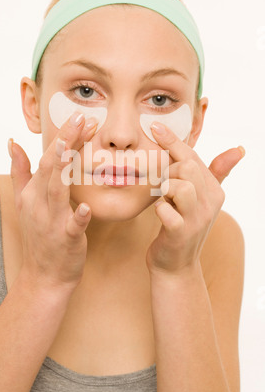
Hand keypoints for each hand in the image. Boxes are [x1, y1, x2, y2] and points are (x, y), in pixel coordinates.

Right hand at [9, 113, 97, 289]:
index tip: (78, 117)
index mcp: (32, 193)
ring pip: (57, 190)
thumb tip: (13, 143)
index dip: (62, 138)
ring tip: (72, 145)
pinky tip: (85, 208)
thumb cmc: (38, 236)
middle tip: (81, 118)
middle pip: (51, 168)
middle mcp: (39, 204)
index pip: (47, 159)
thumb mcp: (23, 202)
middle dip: (65, 142)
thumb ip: (20, 172)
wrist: (44, 276)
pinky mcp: (66, 240)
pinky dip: (78, 218)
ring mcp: (52, 222)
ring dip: (64, 168)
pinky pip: (72, 228)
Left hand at [146, 123, 244, 275]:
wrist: (175, 266)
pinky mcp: (181, 233)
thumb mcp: (199, 199)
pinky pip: (167, 212)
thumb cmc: (181, 226)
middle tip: (159, 182)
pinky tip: (160, 215)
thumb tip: (239, 149)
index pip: (192, 156)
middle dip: (167, 168)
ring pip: (179, 185)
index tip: (154, 125)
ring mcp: (197, 219)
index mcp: (214, 190)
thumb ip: (215, 173)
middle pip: (187, 166)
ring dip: (163, 189)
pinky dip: (159, 210)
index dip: (172, 140)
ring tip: (162, 200)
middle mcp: (210, 202)